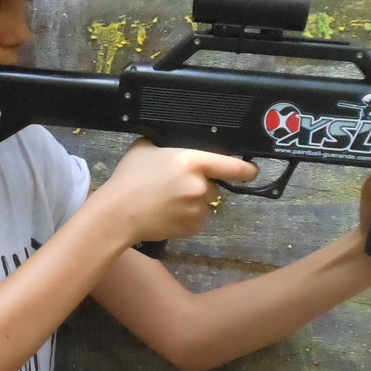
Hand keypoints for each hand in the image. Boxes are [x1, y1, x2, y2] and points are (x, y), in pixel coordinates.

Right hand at [99, 140, 259, 245]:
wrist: (118, 214)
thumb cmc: (128, 179)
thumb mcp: (144, 149)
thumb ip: (165, 144)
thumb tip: (173, 142)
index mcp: (192, 161)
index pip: (234, 166)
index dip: (247, 169)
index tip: (252, 170)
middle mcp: (200, 185)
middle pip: (213, 185)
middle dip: (201, 185)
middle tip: (176, 187)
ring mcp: (198, 209)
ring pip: (204, 204)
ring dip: (193, 203)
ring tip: (167, 202)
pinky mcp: (192, 228)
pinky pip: (196, 220)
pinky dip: (186, 218)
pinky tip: (167, 214)